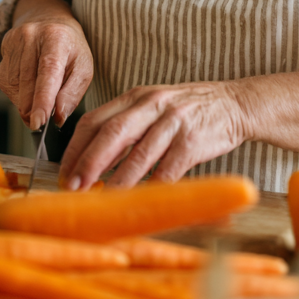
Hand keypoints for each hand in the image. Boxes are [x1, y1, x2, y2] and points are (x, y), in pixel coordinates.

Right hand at [0, 0, 93, 129]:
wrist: (49, 20)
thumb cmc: (70, 48)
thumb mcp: (83, 67)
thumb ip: (72, 93)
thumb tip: (59, 117)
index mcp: (57, 39)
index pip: (48, 72)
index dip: (42, 99)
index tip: (38, 122)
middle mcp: (32, 36)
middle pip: (28, 82)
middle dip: (32, 109)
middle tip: (39, 123)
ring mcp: (15, 40)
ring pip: (14, 85)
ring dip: (25, 102)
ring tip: (38, 99)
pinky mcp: (3, 48)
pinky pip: (5, 82)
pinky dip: (17, 94)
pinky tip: (28, 88)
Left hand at [58, 82, 248, 189]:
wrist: (234, 104)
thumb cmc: (188, 110)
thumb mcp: (154, 107)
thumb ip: (127, 127)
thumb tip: (92, 161)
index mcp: (136, 97)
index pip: (95, 119)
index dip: (75, 147)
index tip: (64, 171)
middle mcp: (152, 105)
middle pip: (112, 133)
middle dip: (89, 162)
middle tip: (74, 187)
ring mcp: (174, 122)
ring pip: (139, 154)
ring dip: (118, 181)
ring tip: (103, 200)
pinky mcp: (193, 141)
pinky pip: (169, 169)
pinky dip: (153, 188)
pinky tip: (143, 200)